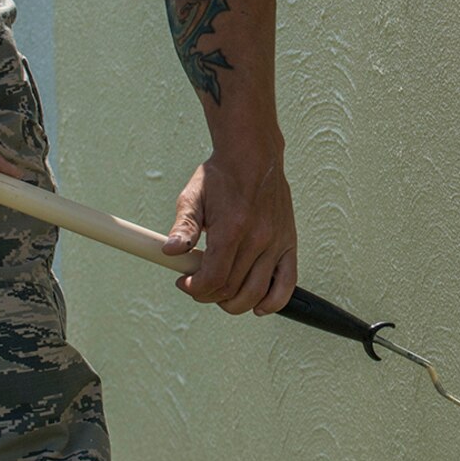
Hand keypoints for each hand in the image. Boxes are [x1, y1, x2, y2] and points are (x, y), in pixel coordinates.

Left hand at [162, 148, 296, 314]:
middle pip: (232, 289)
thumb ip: (183, 227)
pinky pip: (287, 284)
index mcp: (232, 229)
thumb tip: (170, 252)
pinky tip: (257, 305)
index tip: (184, 282)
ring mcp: (276, 243)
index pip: (214, 278)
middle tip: (198, 285)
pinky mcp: (289, 244)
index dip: (195, 288)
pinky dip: (273, 302)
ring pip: (257, 293)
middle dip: (209, 295)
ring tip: (220, 292)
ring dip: (235, 302)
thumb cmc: (221, 175)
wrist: (253, 155)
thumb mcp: (193, 196)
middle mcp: (258, 239)